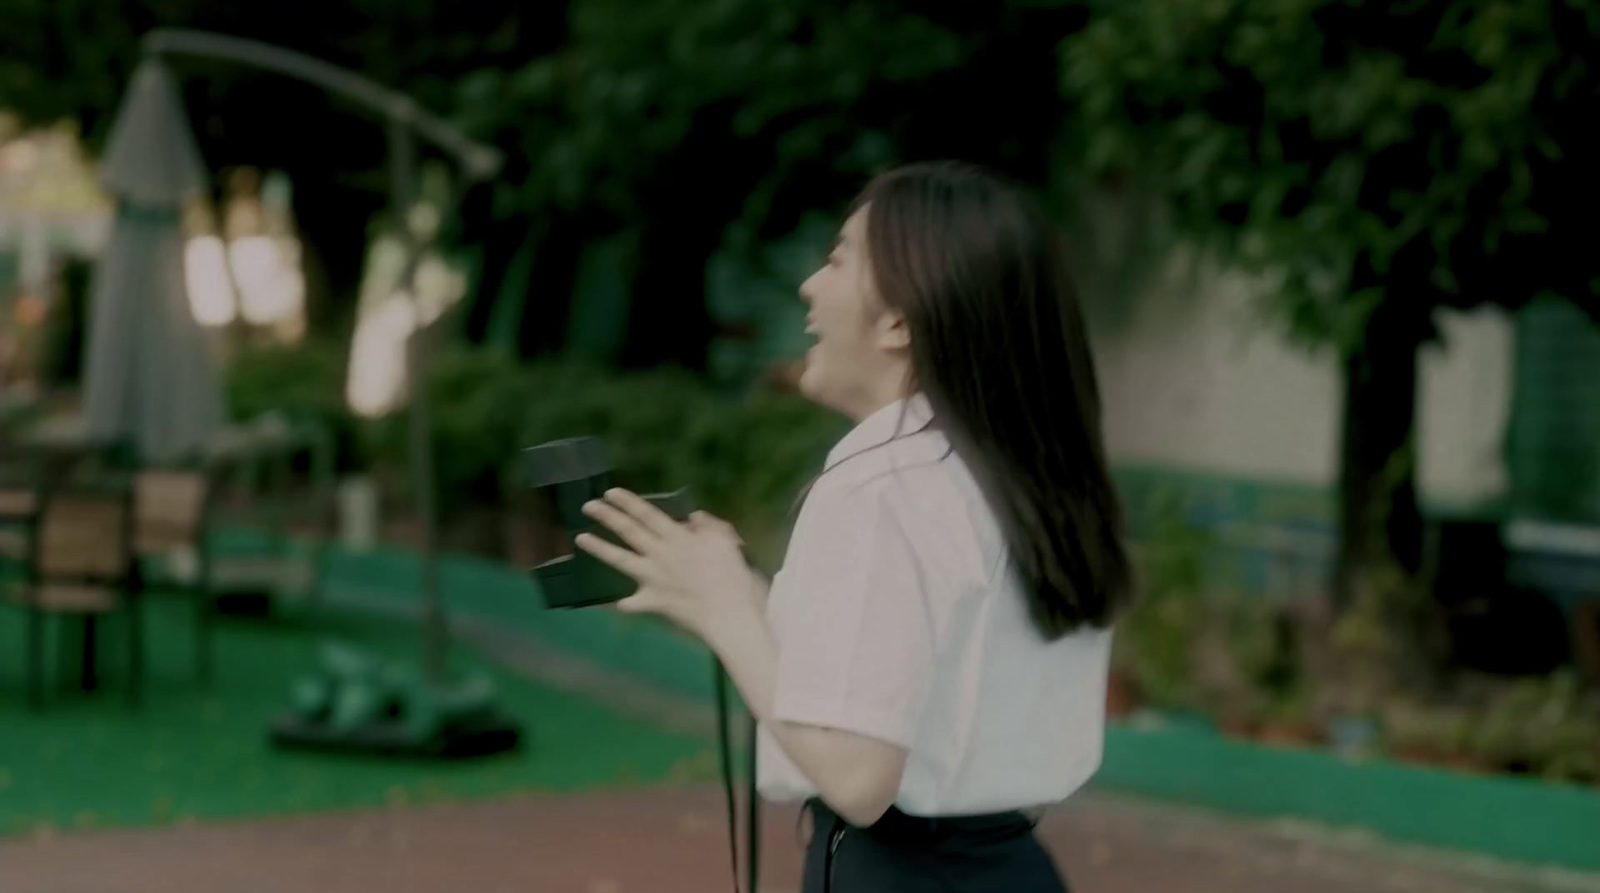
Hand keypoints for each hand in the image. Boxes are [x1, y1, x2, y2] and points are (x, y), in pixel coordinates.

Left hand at [574, 489, 762, 641]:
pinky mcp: (655, 602)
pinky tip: (620, 604)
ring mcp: (654, 579)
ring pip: (622, 560)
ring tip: (580, 539)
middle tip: (588, 506)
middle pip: (630, 532)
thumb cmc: (733, 576)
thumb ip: (709, 525)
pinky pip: (635, 603)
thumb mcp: (727, 541)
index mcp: (679, 538)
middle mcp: (661, 555)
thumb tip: (693, 516)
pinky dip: (627, 604)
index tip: (611, 493)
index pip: (648, 515)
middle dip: (608, 517)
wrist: (729, 614)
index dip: (628, 502)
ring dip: (600, 549)